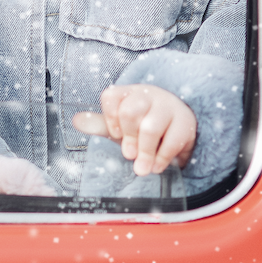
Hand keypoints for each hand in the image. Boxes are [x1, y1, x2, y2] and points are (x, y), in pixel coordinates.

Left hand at [73, 83, 196, 176]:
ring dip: (144, 152)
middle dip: (128, 137)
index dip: (110, 118)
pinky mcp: (185, 123)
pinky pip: (171, 142)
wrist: (178, 128)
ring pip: (151, 128)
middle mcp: (149, 95)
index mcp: (129, 93)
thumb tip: (76, 120)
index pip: (111, 96)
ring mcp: (169, 107)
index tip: (115, 134)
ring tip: (141, 169)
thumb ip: (100, 124)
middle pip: (131, 112)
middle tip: (128, 154)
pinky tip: (156, 166)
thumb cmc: (143, 126)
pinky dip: (161, 158)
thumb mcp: (121, 125)